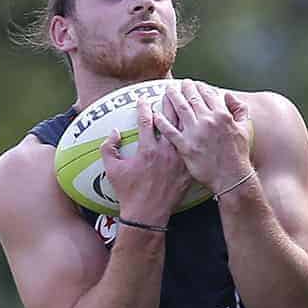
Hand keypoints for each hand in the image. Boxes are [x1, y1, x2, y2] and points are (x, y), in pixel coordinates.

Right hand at [100, 99, 193, 223]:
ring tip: (187, 104)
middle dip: (170, 103)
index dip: (144, 107)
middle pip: (171, 120)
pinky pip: (194, 150)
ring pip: (186, 132)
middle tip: (170, 92)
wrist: (147, 215)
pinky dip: (196, 138)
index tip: (142, 99)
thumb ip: (108, 148)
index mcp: (147, 150)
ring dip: (186, 116)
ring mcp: (179, 161)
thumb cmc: (129, 193)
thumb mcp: (112, 170)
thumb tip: (114, 132)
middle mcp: (165, 152)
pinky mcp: (187, 170)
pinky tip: (198, 129)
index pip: (147, 120)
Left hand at [153, 81, 251, 194]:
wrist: (232, 178)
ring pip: (180, 110)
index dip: (199, 87)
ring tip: (167, 92)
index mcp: (222, 115)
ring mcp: (195, 133)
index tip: (193, 84)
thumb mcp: (244, 128)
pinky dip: (162, 122)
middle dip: (183, 88)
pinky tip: (155, 115)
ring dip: (172, 98)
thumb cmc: (239, 155)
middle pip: (192, 98)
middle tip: (177, 84)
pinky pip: (170, 131)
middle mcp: (207, 121)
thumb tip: (228, 95)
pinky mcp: (186, 147)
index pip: (207, 94)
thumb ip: (239, 109)